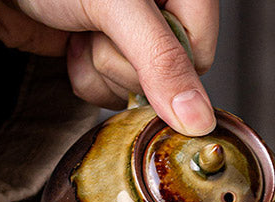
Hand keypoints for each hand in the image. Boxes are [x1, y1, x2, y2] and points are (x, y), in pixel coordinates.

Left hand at [0, 0, 217, 135]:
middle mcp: (160, 10)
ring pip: (138, 89)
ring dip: (101, 71)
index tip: (136, 50)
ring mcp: (131, 35)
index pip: (203, 53)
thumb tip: (197, 118)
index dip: (170, 67)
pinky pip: (111, 92)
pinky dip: (86, 77)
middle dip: (125, 65)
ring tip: (79, 33)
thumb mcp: (116, 8)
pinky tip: (71, 45)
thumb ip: (161, 63)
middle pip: (169, 77)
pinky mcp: (103, 53)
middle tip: (97, 31)